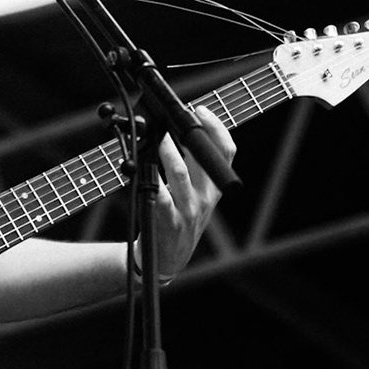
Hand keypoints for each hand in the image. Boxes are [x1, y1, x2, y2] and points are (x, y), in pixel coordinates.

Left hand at [145, 105, 234, 279]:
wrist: (167, 258)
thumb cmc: (178, 220)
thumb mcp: (195, 196)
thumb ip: (190, 167)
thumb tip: (175, 132)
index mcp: (214, 189)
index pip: (227, 153)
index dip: (217, 128)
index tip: (201, 110)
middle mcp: (206, 199)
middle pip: (202, 158)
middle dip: (186, 134)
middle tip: (171, 119)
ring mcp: (189, 210)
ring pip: (179, 173)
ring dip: (166, 151)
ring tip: (156, 139)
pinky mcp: (170, 221)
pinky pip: (161, 195)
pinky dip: (150, 179)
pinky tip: (142, 168)